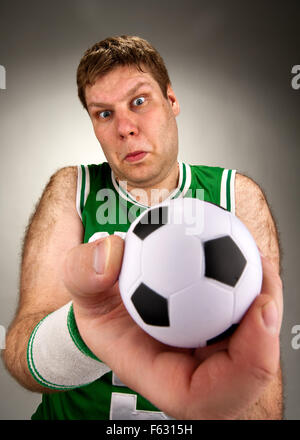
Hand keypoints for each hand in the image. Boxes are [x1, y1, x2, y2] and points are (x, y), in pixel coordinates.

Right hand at [63, 236, 282, 419]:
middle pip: (245, 373)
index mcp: (159, 376)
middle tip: (264, 277)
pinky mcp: (215, 332)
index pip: (206, 396)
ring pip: (252, 342)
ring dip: (265, 302)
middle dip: (268, 330)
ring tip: (259, 260)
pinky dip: (249, 286)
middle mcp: (191, 371)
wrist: (109, 298)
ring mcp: (207, 353)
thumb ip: (82, 271)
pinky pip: (242, 316)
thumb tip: (110, 255)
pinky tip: (244, 253)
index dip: (248, 365)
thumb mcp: (78, 286)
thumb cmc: (96, 304)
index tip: (259, 310)